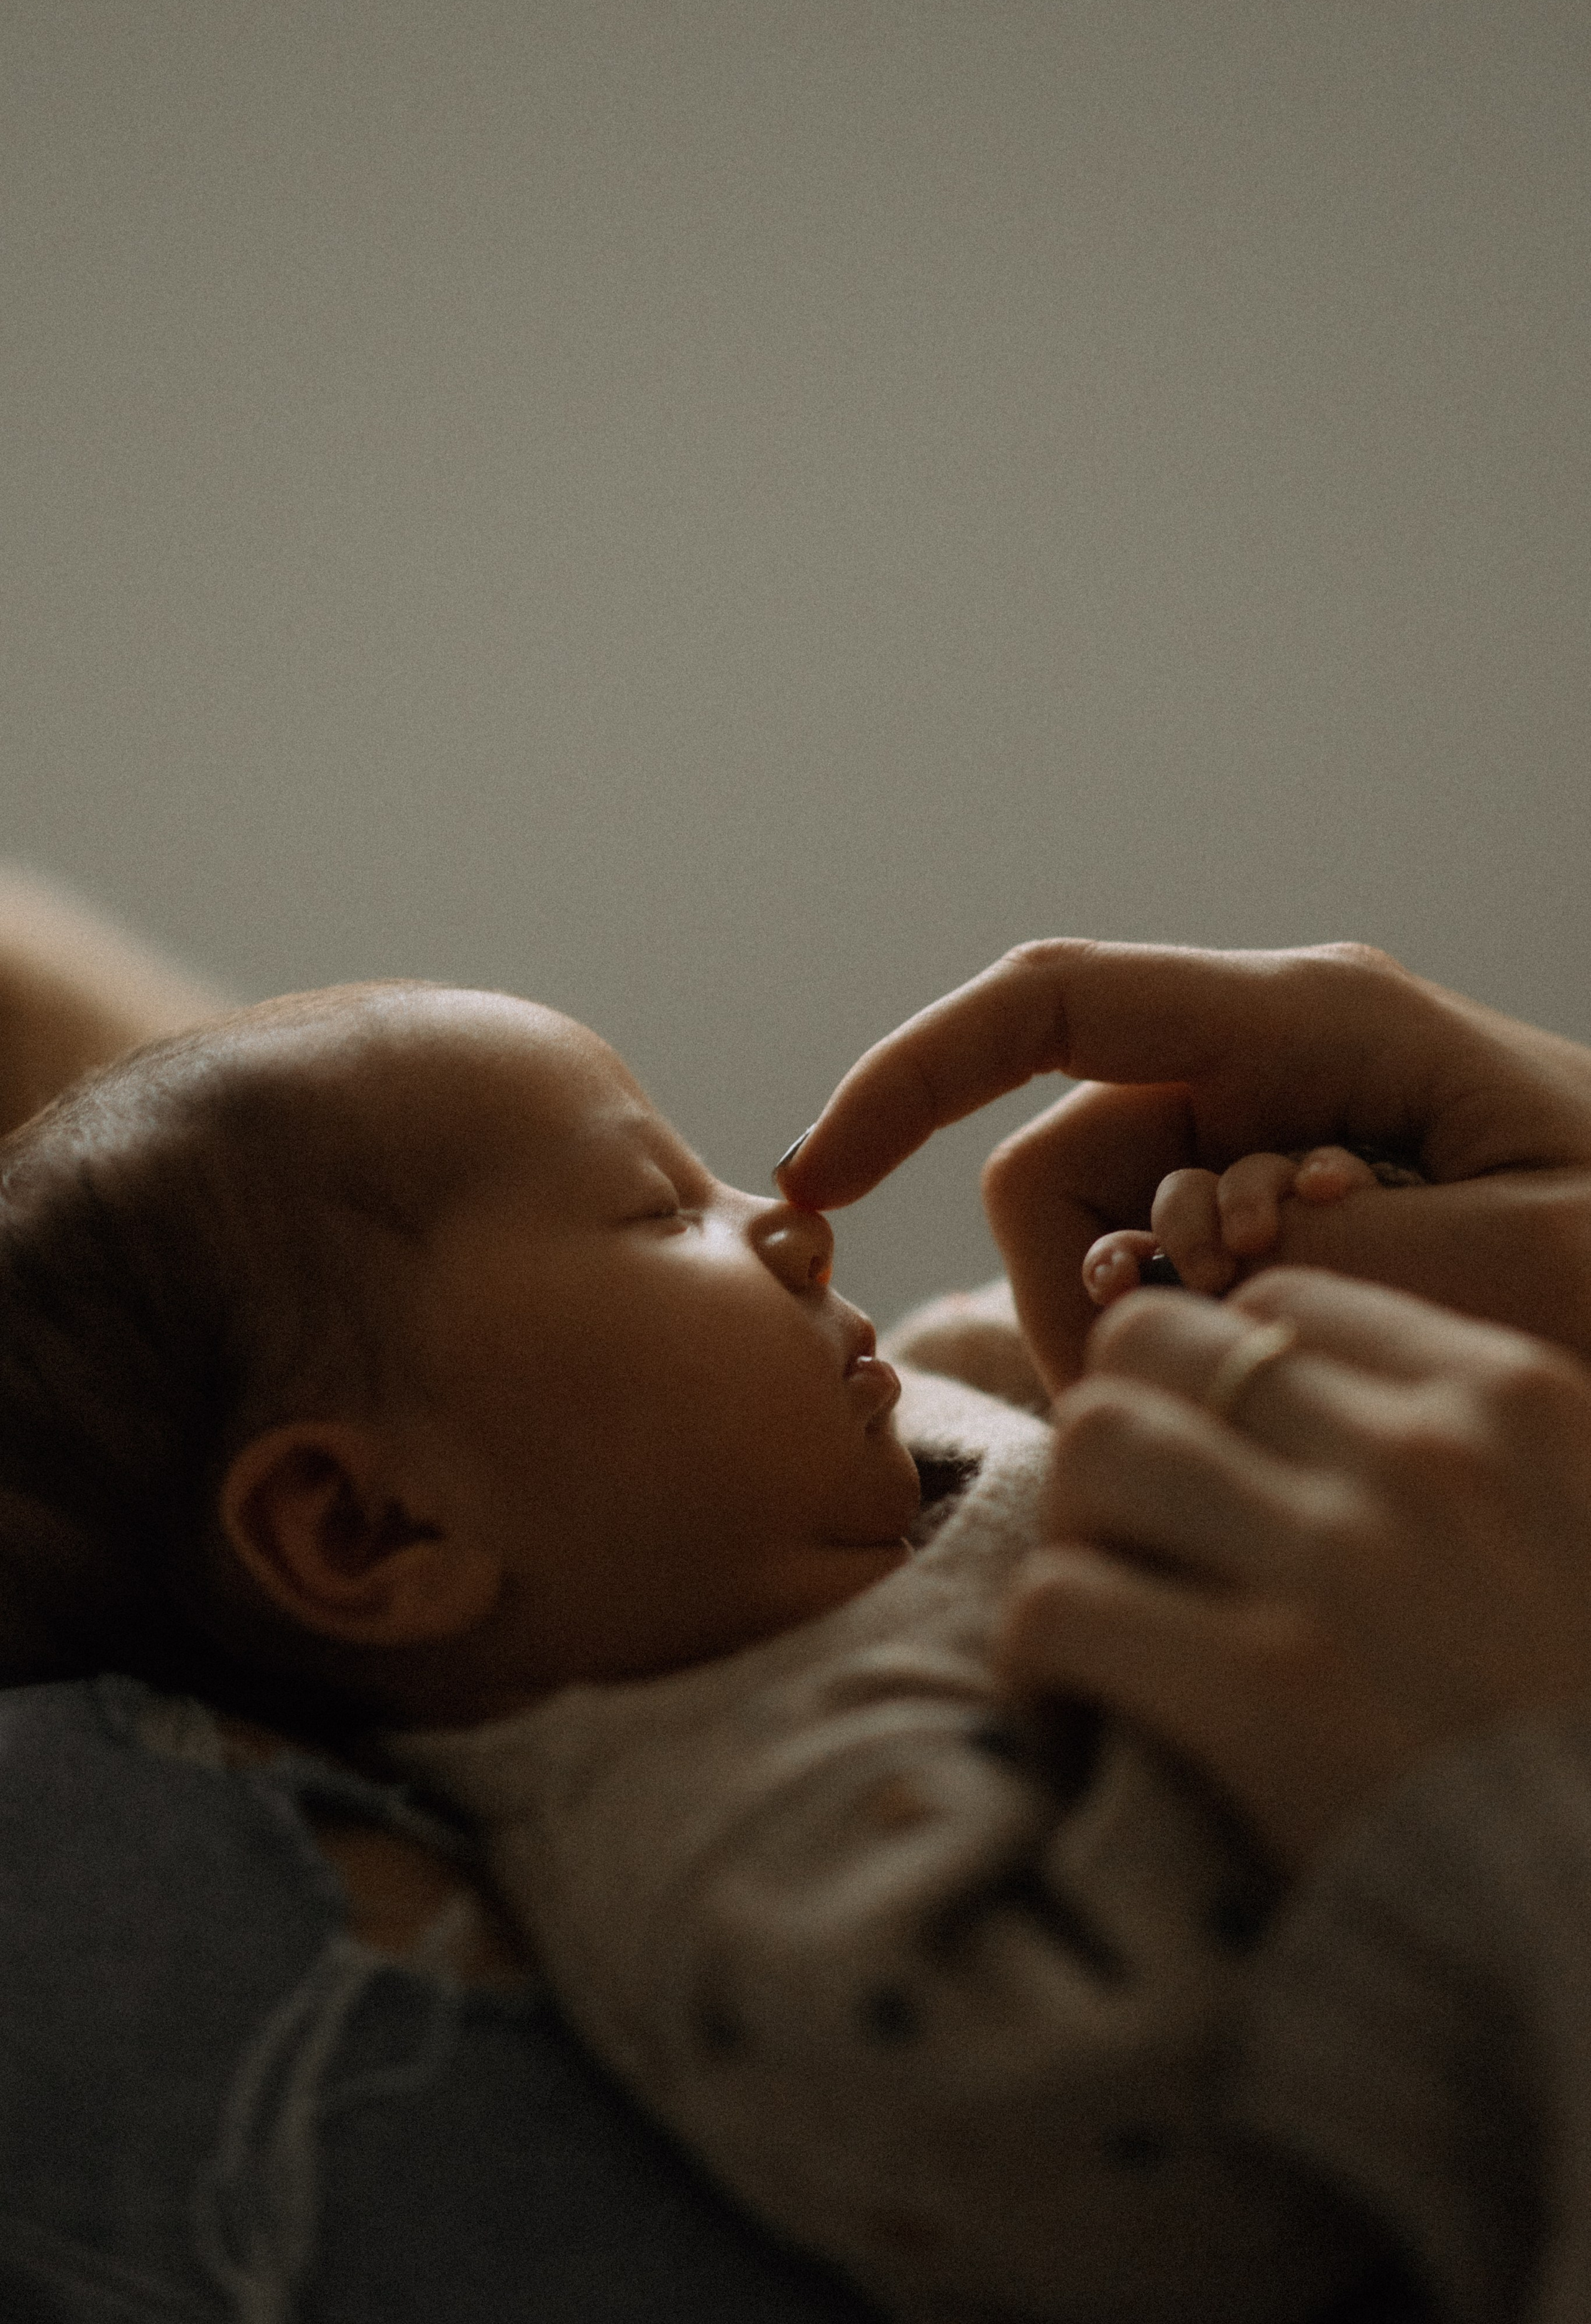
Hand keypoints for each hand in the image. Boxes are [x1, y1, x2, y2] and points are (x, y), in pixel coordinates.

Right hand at [778, 940, 1590, 1386]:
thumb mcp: (1528, 1256)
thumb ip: (1335, 1261)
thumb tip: (1175, 1278)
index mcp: (1310, 1020)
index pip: (1050, 1005)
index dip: (908, 1076)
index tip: (815, 1180)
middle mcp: (1267, 1062)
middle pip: (1056, 1162)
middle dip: (1073, 1287)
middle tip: (1166, 1395)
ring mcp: (1269, 1134)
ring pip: (1099, 1232)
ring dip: (1140, 1327)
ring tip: (1271, 1379)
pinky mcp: (1281, 1207)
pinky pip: (1164, 1273)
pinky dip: (1184, 1340)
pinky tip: (1278, 1371)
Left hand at [996, 1268, 1590, 1866]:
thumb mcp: (1590, 1530)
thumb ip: (1475, 1461)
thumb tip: (1313, 1424)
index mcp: (1509, 1401)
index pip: (1277, 1302)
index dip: (1211, 1379)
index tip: (1207, 1465)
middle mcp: (1419, 1456)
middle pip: (1154, 1346)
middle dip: (1118, 1429)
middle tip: (1124, 1540)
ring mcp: (1339, 1565)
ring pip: (1093, 1446)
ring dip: (1069, 1530)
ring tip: (1094, 1622)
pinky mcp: (1265, 1694)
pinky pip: (1061, 1603)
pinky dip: (1036, 1657)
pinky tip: (1069, 1713)